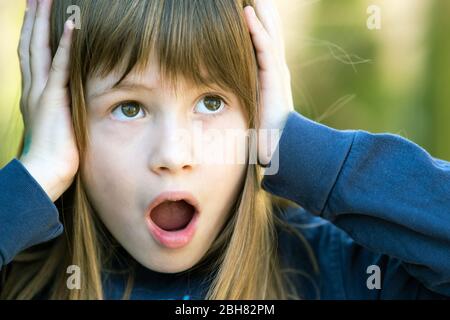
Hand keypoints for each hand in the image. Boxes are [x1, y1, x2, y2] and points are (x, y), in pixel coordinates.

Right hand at [18, 0, 78, 201]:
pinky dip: (64, 45)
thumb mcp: (56, 124)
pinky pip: (60, 66)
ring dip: (43, 21)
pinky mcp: (54, 99)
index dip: (33, 33)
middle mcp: (33, 88)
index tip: (36, 14)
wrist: (44, 171)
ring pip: (39, 48)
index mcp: (34, 93)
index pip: (32, 55)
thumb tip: (71, 103)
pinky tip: (71, 25)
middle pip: (30, 44)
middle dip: (33, 18)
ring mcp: (41, 92)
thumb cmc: (54, 153)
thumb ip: (60, 108)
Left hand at [243, 0, 293, 165]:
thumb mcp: (250, 106)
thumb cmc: (263, 130)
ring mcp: (276, 70)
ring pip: (268, 32)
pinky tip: (247, 12)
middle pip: (269, 29)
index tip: (245, 4)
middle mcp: (275, 67)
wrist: (280, 145)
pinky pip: (264, 47)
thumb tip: (214, 94)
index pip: (264, 39)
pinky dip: (256, 29)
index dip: (257, 20)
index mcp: (270, 72)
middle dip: (263, 9)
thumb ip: (240, 94)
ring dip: (261, 10)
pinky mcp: (274, 76)